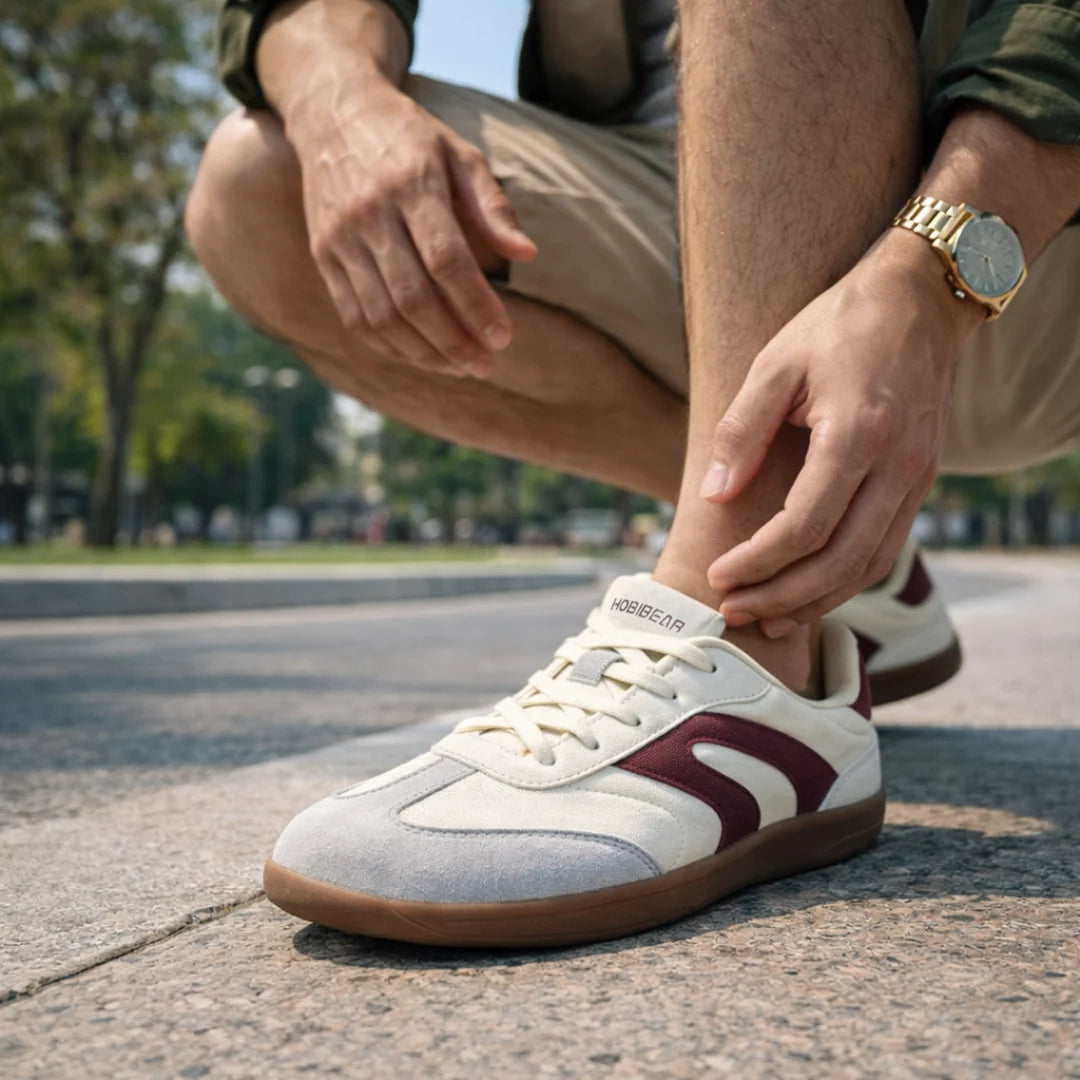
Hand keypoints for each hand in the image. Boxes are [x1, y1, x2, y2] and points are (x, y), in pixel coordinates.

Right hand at [289, 83, 536, 376]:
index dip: (476, 306)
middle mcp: (370, 213)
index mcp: (411, 184)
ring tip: (459, 366)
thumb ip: (493, 205)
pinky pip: (354, 317)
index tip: (503, 337)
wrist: (333, 111)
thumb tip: (527, 254)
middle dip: (454, 341)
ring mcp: (340, 237)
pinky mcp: (322, 255)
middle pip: (413, 298)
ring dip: (424, 353)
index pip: (447, 261)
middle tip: (485, 364)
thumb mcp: (459, 153)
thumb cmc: (409, 137)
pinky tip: (422, 355)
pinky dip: (389, 345)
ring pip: (382, 316)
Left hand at [702, 231, 983, 634]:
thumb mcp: (774, 364)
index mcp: (857, 434)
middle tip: (734, 611)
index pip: (804, 526)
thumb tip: (714, 499)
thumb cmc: (838, 325)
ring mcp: (918, 477)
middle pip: (840, 561)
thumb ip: (741, 433)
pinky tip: (807, 590)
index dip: (758, 562)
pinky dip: (845, 579)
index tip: (719, 576)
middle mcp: (898, 466)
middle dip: (782, 597)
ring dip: (816, 600)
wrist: (919, 301)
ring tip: (766, 618)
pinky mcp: (921, 482)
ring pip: (869, 565)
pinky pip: (884, 548)